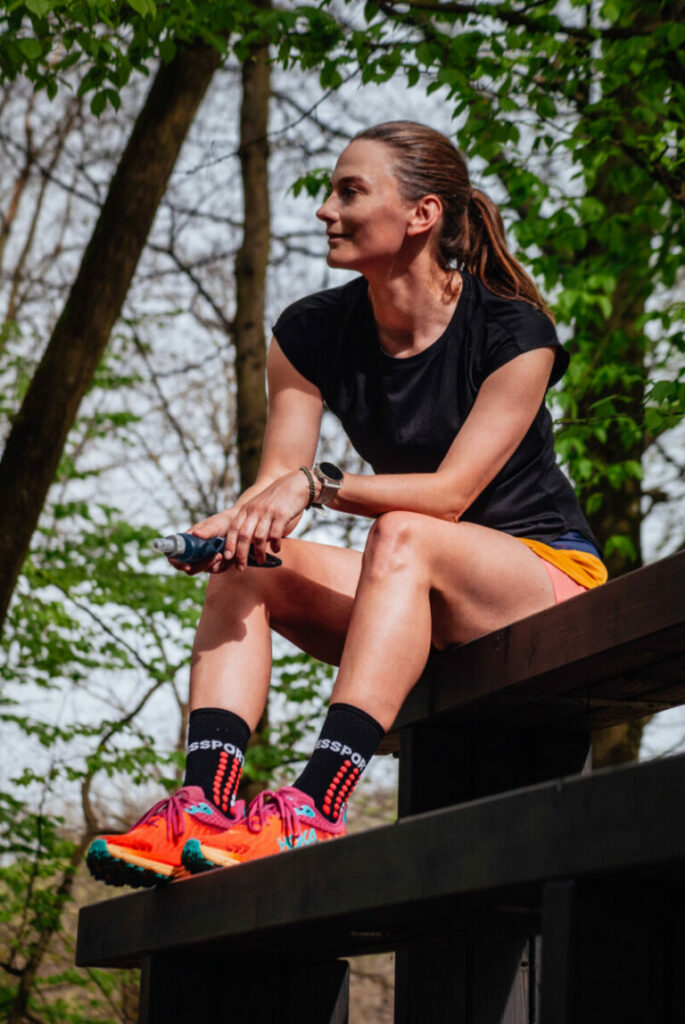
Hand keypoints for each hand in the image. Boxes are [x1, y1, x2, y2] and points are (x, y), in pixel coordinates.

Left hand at [171, 471, 310, 573]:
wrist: (296, 484)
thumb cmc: (277, 499)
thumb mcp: (259, 506)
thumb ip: (250, 520)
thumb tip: (244, 542)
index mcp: (247, 509)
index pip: (233, 529)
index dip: (229, 544)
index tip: (227, 557)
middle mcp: (255, 510)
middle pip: (243, 536)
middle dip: (240, 554)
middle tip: (240, 567)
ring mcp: (268, 513)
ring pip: (258, 537)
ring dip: (259, 552)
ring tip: (261, 560)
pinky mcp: (281, 515)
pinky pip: (275, 534)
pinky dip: (274, 545)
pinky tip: (276, 549)